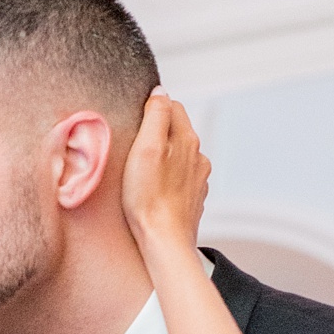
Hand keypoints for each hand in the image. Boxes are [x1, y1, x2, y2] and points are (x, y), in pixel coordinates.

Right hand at [121, 90, 209, 257]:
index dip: (151, 111)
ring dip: (163, 159)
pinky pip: (180, 179)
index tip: (134, 127)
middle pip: (176, 131)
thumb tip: (160, 91)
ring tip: (143, 176)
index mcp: (187, 138)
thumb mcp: (145, 148)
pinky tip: (154, 193)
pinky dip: (168, 180)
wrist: (164, 242)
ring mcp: (199, 178)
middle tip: (135, 152)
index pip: (171, 105)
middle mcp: (198, 155)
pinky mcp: (194, 199)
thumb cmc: (148, 199)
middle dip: (157, 135)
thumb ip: (156, 114)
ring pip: (179, 156)